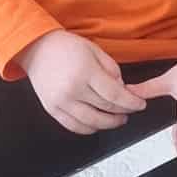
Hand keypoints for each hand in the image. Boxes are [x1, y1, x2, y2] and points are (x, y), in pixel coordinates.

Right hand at [13, 31, 148, 134]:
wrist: (37, 49)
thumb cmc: (65, 47)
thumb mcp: (95, 50)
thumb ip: (112, 69)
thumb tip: (122, 89)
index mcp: (85, 72)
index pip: (114, 95)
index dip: (131, 103)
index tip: (140, 105)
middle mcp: (72, 89)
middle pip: (105, 109)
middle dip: (123, 112)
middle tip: (130, 111)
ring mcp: (61, 102)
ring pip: (92, 122)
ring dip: (108, 124)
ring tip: (117, 119)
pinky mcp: (52, 110)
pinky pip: (74, 127)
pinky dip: (89, 129)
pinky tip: (97, 124)